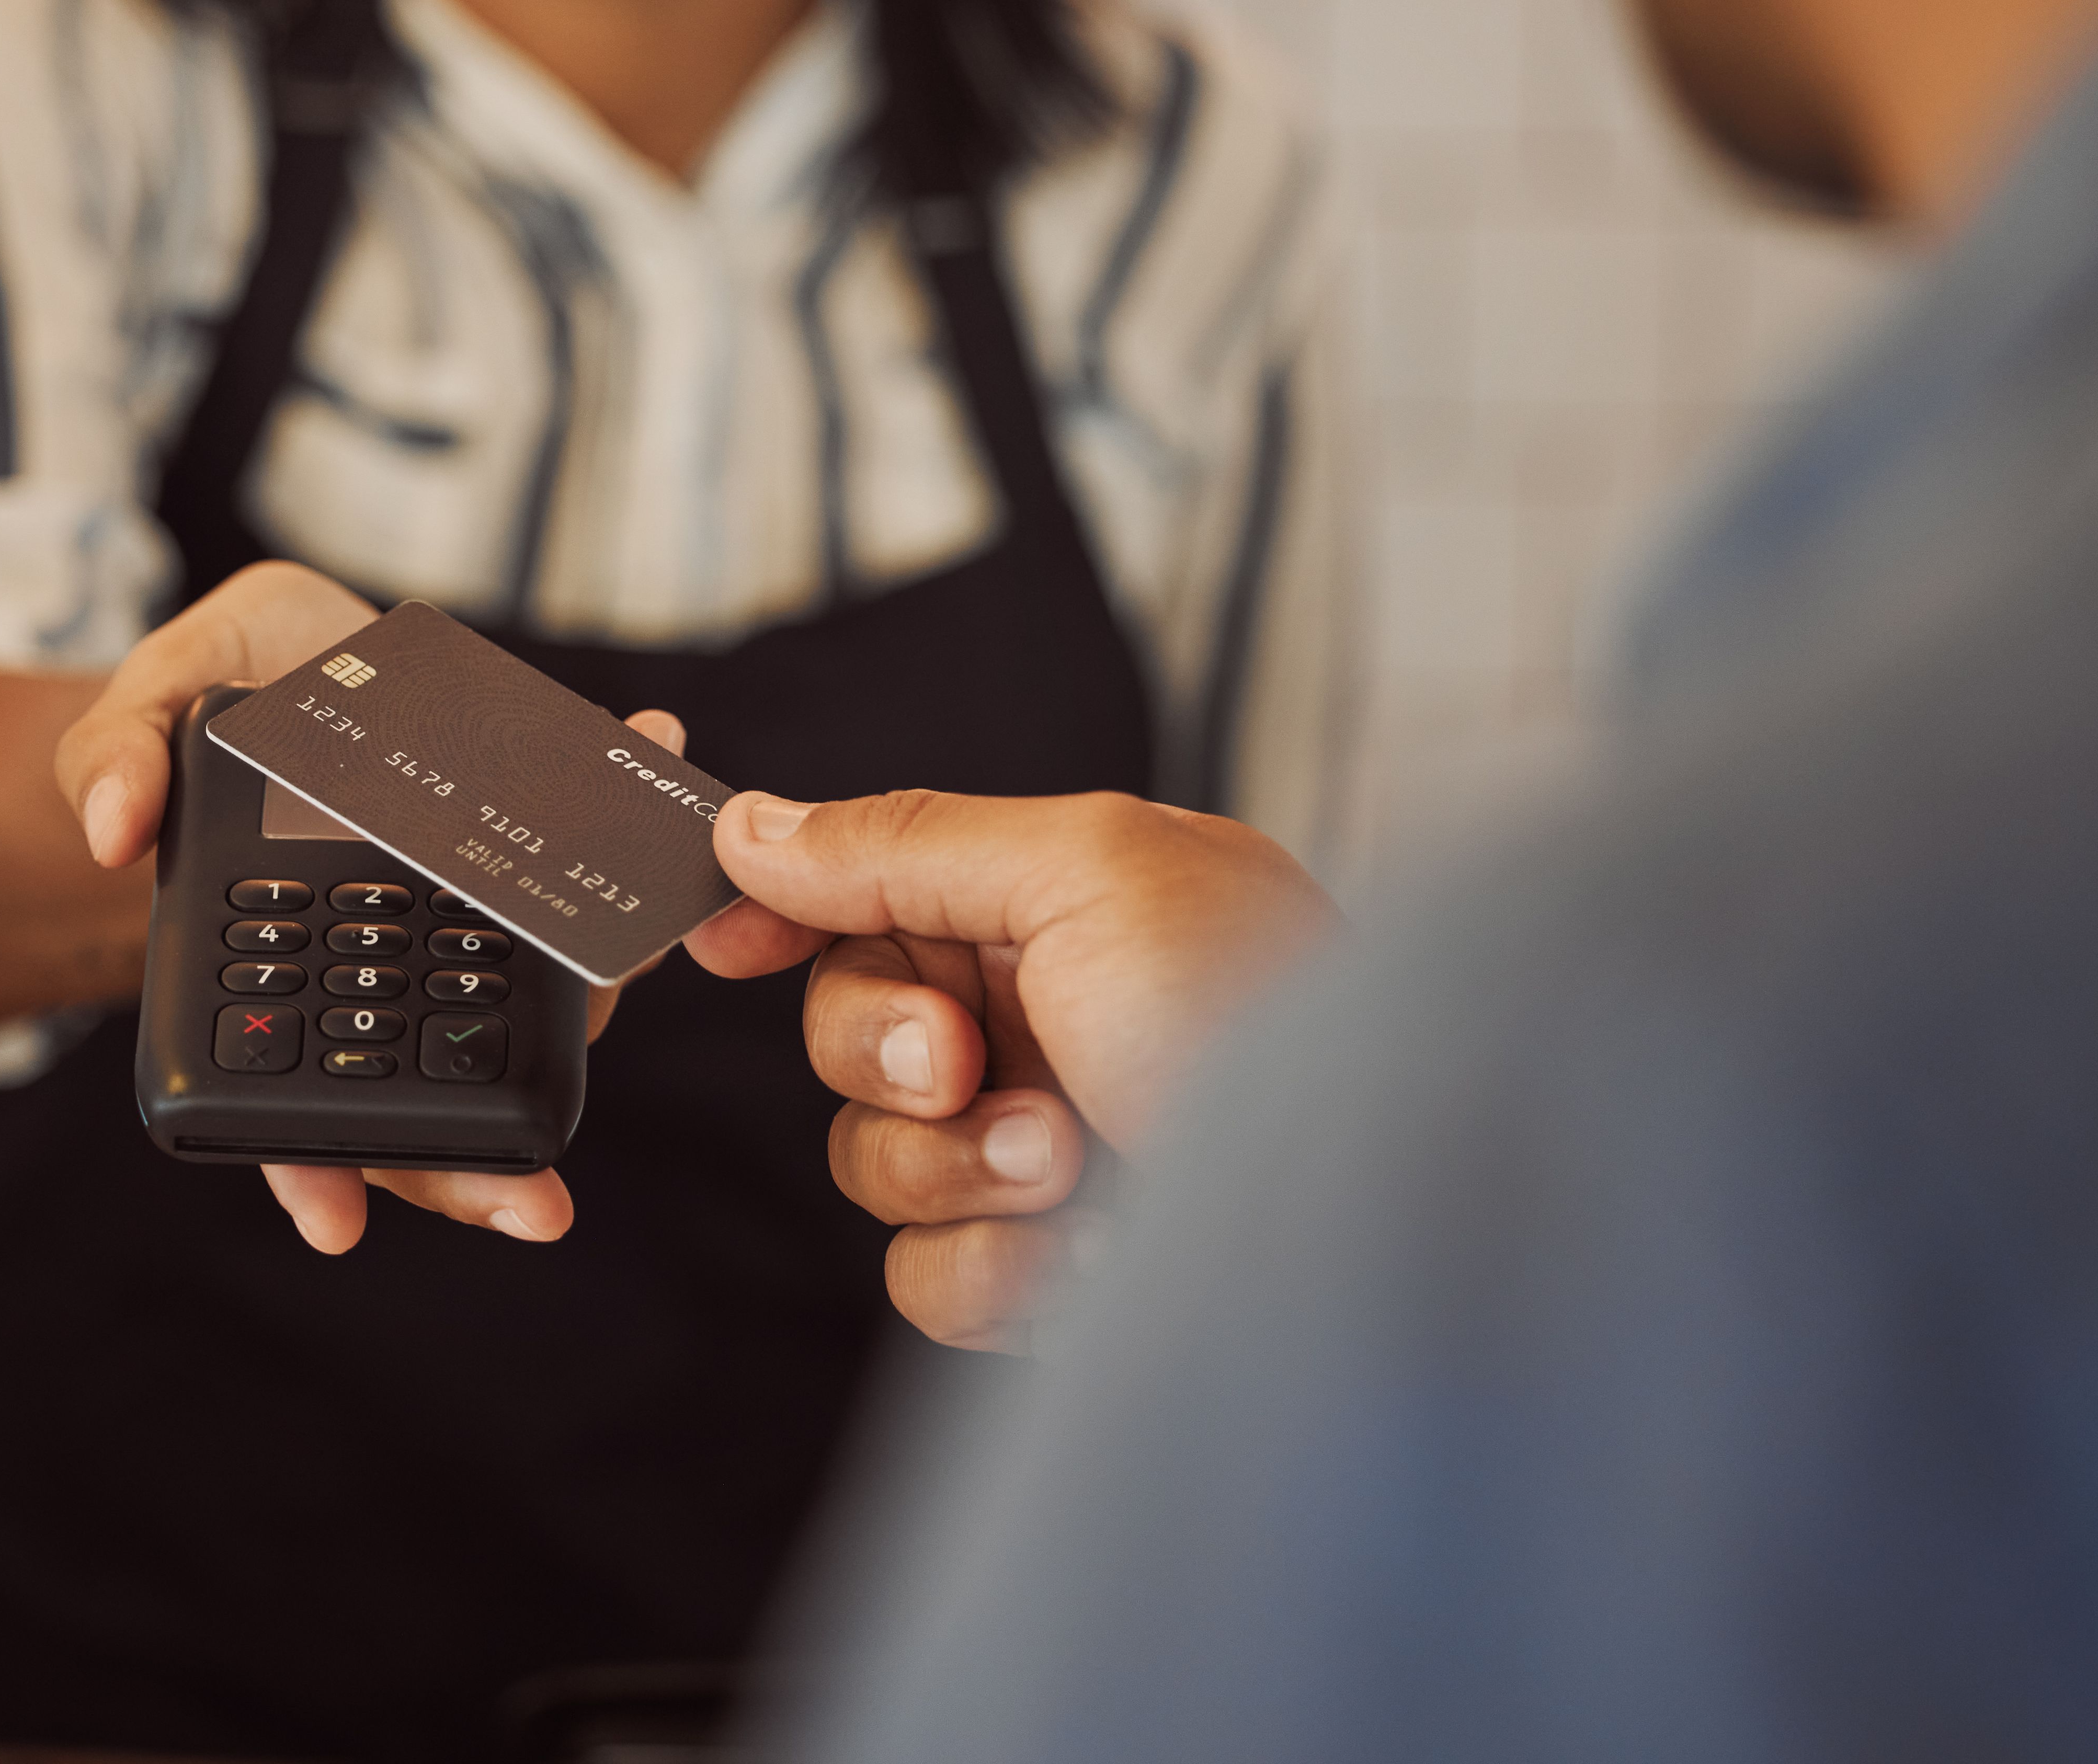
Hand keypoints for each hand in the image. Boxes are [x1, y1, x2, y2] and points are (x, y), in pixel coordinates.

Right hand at [55, 559, 679, 1256]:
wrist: (299, 653)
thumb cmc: (212, 702)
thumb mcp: (137, 711)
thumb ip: (112, 760)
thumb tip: (112, 833)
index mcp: (280, 970)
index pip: (296, 1098)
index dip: (314, 1165)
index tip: (336, 1223)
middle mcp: (384, 969)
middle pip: (428, 1096)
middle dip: (481, 1166)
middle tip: (535, 1207)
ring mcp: (465, 922)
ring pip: (528, 1006)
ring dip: (596, 991)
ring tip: (639, 955)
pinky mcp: (526, 860)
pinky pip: (580, 878)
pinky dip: (622, 841)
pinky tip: (652, 759)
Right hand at [687, 790, 1338, 1349]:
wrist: (1379, 1223)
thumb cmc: (1265, 1020)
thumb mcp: (1087, 871)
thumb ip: (906, 843)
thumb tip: (752, 819)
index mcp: (1061, 905)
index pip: (876, 891)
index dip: (784, 910)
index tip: (718, 941)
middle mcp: (1049, 1024)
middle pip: (849, 1032)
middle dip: (892, 1057)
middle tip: (972, 1065)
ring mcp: (1049, 1155)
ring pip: (877, 1163)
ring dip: (956, 1170)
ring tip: (1075, 1166)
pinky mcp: (1053, 1272)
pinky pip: (931, 1276)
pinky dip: (999, 1271)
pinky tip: (1096, 1257)